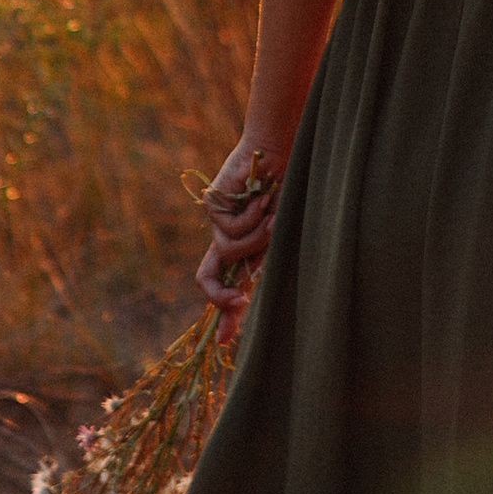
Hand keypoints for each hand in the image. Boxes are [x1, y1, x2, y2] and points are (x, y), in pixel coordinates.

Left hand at [195, 137, 281, 339]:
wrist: (281, 152)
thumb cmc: (286, 190)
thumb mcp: (279, 232)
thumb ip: (265, 257)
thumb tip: (251, 289)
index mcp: (241, 245)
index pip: (225, 284)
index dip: (224, 315)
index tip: (225, 342)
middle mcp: (224, 236)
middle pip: (206, 277)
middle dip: (220, 297)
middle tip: (237, 302)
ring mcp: (216, 220)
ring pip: (230, 252)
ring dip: (257, 238)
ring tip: (271, 213)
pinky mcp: (212, 204)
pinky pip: (231, 229)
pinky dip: (253, 218)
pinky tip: (260, 197)